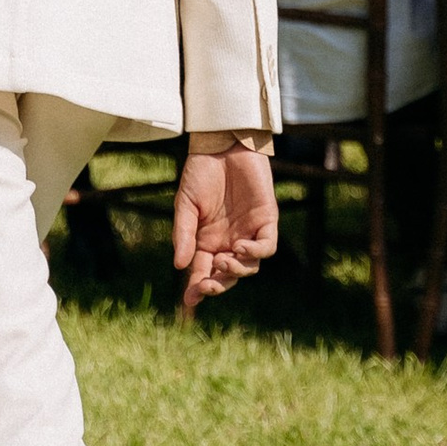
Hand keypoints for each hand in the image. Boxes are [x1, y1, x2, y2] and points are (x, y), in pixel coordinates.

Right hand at [173, 148, 278, 314]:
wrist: (222, 144)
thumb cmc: (201, 173)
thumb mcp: (185, 204)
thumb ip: (184, 234)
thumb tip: (180, 266)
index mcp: (207, 242)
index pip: (203, 273)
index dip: (197, 289)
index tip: (189, 301)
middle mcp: (229, 242)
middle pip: (227, 276)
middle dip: (217, 286)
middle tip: (207, 286)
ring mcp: (249, 233)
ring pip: (249, 267)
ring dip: (236, 270)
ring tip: (222, 261)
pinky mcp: (266, 220)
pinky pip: (266, 246)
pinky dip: (255, 252)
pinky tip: (240, 247)